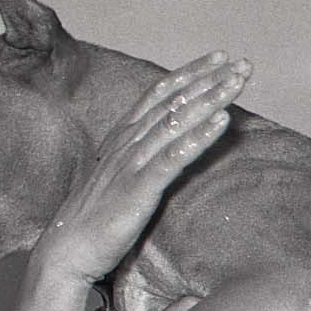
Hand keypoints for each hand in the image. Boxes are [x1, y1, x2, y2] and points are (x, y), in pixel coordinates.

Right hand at [36, 53, 250, 282]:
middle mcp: (128, 143)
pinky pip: (174, 156)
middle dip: (210, 80)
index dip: (190, 73)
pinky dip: (200, 136)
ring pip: (177, 121)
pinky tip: (223, 120)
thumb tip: (163, 149)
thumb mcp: (119, 179)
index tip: (219, 58)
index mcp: (122, 137)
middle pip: (174, 101)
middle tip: (243, 64)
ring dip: (210, 99)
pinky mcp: (139, 188)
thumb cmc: (94, 220)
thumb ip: (139, 158)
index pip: (160, 95)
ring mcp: (132, 163)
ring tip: (238, 81)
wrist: (67, 251)